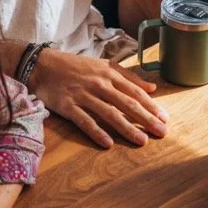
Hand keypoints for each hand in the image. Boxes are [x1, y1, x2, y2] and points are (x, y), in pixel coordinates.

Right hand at [30, 47, 168, 148]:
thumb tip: (152, 88)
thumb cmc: (75, 66)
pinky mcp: (68, 106)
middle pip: (127, 104)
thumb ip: (128, 76)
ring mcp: (83, 95)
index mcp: (109, 74)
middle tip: (162, 132)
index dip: (151, 106)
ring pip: (109, 113)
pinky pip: (84, 121)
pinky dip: (96, 132)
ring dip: (127, 128)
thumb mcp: (103, 65)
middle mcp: (99, 84)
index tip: (164, 118)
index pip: (135, 92)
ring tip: (141, 141)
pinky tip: (108, 143)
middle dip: (146, 119)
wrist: (43, 64)